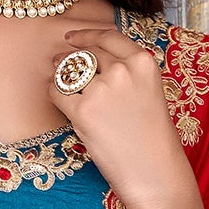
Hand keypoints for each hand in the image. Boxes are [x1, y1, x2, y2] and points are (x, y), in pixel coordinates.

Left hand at [48, 22, 194, 208]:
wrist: (155, 173)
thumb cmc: (152, 140)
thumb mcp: (148, 93)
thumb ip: (126, 73)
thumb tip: (86, 59)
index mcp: (143, 62)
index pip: (108, 37)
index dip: (86, 35)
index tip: (71, 37)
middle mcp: (123, 70)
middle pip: (86, 54)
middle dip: (69, 58)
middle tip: (58, 63)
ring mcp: (102, 89)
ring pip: (68, 71)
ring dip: (60, 77)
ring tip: (63, 88)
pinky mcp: (83, 109)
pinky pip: (56, 91)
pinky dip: (54, 94)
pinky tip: (61, 103)